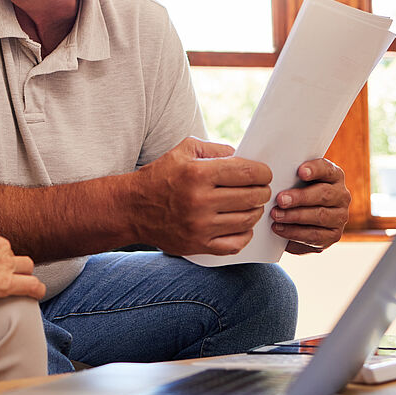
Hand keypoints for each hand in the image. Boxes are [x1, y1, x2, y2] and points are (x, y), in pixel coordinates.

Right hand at [130, 137, 271, 255]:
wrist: (132, 209)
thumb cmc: (159, 176)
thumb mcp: (182, 151)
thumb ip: (214, 149)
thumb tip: (240, 155)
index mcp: (198, 174)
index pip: (247, 172)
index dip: (263, 172)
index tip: (264, 173)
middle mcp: (200, 201)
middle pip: (252, 197)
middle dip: (263, 191)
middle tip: (261, 189)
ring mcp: (200, 226)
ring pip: (247, 220)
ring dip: (255, 211)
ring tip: (251, 205)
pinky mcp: (198, 245)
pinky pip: (235, 243)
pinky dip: (245, 234)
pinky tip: (242, 225)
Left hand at [271, 158, 349, 253]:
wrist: (301, 221)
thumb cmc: (296, 193)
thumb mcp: (295, 182)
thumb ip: (290, 176)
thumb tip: (270, 176)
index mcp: (334, 176)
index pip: (327, 169)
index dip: (315, 169)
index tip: (300, 172)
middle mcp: (341, 195)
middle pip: (324, 194)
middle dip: (300, 197)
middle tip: (280, 200)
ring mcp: (340, 216)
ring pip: (320, 216)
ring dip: (295, 216)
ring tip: (276, 215)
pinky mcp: (334, 235)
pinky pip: (315, 235)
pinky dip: (295, 232)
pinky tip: (280, 228)